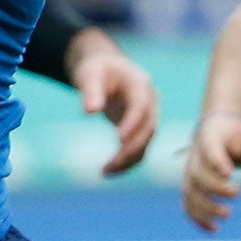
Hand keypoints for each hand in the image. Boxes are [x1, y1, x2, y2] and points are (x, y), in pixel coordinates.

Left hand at [66, 29, 159, 175]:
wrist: (106, 69)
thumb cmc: (97, 69)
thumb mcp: (90, 74)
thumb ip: (91, 90)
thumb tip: (90, 111)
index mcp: (140, 85)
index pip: (141, 107)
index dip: (133, 124)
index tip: (119, 140)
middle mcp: (150, 102)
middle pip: (149, 128)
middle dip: (132, 147)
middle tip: (112, 163)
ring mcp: (148, 117)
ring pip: (146, 142)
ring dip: (129, 159)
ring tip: (106, 171)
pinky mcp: (140, 129)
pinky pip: (139, 148)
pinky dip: (127, 160)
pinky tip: (108, 171)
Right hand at [183, 111, 240, 234]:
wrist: (218, 133)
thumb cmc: (239, 135)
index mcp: (209, 138)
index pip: (209, 150)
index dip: (216, 161)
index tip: (229, 173)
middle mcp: (195, 157)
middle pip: (197, 174)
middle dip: (214, 186)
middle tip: (237, 192)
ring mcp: (190, 173)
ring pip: (190, 192)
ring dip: (205, 206)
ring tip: (227, 213)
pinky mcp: (192, 187)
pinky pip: (189, 204)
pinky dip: (197, 218)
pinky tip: (213, 229)